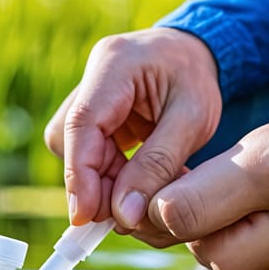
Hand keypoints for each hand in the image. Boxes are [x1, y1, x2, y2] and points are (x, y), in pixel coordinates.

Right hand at [44, 27, 221, 229]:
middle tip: (127, 214)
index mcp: (115, 64)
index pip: (82, 123)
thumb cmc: (197, 79)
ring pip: (75, 149)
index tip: (86, 216)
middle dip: (95, 183)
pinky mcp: (91, 113)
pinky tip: (135, 181)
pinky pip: (87, 151)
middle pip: (72, 139)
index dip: (80, 175)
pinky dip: (109, 174)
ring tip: (140, 193)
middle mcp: (91, 76)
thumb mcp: (193, 120)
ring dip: (103, 180)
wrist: (197, 53)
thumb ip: (158, 165)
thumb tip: (124, 215)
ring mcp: (87, 94)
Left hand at [148, 49, 268, 269]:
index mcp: (268, 164)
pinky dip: (263, 261)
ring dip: (228, 250)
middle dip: (194, 236)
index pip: (182, 210)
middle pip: (206, 252)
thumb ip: (217, 179)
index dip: (158, 215)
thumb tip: (163, 214)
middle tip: (205, 211)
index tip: (156, 207)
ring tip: (250, 214)